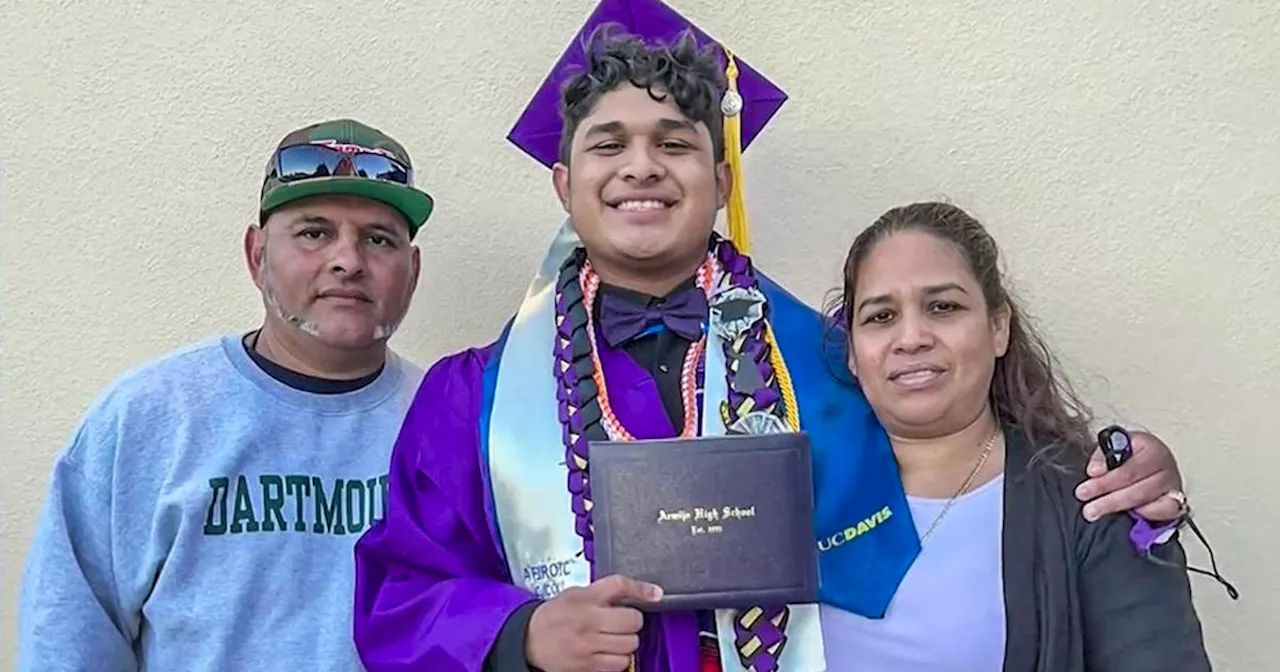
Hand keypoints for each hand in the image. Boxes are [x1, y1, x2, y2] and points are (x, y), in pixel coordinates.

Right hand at [525, 574, 662, 671]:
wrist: (529, 640)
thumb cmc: (556, 615)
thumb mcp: (577, 594)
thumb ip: (605, 592)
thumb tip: (644, 592)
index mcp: (584, 597)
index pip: (619, 585)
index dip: (641, 589)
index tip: (655, 594)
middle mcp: (587, 620)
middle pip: (632, 619)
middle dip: (634, 621)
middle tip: (624, 622)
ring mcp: (588, 645)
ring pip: (630, 643)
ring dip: (628, 641)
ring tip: (616, 638)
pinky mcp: (587, 665)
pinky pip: (620, 663)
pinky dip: (620, 658)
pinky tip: (609, 652)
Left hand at [1075, 429, 1184, 521]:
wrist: (1146, 461)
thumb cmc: (1128, 454)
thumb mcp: (1112, 446)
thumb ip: (1102, 457)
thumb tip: (1095, 471)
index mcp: (1151, 447)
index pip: (1128, 470)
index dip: (1105, 482)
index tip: (1084, 490)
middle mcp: (1166, 466)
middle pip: (1138, 489)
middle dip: (1109, 500)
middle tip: (1088, 509)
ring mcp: (1174, 485)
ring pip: (1148, 501)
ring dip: (1120, 509)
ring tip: (1096, 514)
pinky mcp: (1177, 502)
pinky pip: (1166, 512)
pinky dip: (1148, 514)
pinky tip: (1130, 515)